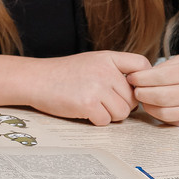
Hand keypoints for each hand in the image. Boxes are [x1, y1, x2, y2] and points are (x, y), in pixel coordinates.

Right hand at [29, 50, 149, 125]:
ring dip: (110, 115)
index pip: (142, 66)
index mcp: (109, 58)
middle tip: (103, 102)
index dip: (142, 81)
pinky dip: (97, 121)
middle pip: (133, 98)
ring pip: (123, 113)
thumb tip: (140, 90)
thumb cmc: (64, 74)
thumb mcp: (93, 62)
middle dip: (121, 105)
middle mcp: (106, 71)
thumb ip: (115, 71)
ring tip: (93, 106)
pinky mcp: (88, 104)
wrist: (36, 79)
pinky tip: (85, 111)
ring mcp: (97, 87)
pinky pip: (106, 121)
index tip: (131, 89)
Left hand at [129, 52, 178, 126]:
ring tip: (144, 99)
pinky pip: (173, 121)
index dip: (141, 78)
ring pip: (165, 113)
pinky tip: (156, 107)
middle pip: (160, 97)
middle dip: (142, 94)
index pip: (160, 77)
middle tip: (134, 89)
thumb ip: (167, 68)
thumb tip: (141, 76)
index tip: (132, 77)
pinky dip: (160, 115)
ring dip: (148, 107)